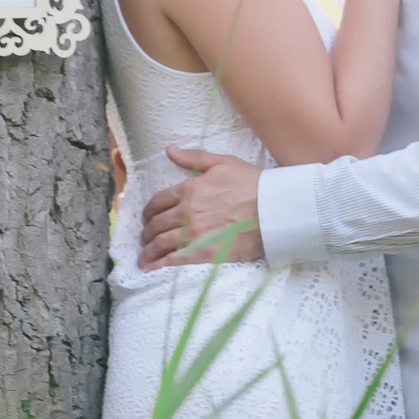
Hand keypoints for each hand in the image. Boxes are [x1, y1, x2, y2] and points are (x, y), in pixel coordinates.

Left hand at [138, 146, 262, 268]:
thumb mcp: (222, 163)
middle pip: (155, 224)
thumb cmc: (252, 184)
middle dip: (146, 233)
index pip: (157, 202)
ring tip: (144, 258)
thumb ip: (193, 158)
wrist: (274, 209)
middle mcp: (187, 212)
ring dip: (148, 251)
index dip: (148, 212)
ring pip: (160, 243)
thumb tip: (169, 149)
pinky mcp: (205, 253)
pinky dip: (159, 265)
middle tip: (145, 239)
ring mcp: (194, 234)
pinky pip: (174, 261)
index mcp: (189, 189)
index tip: (147, 218)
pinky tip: (151, 269)